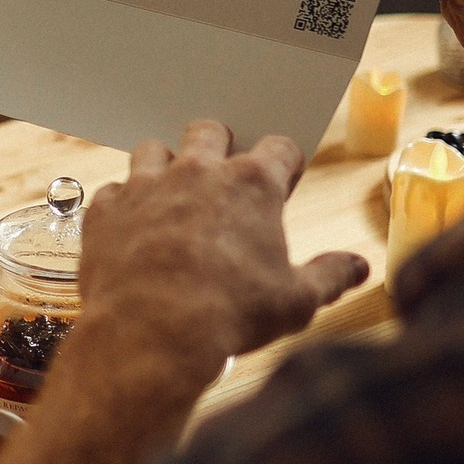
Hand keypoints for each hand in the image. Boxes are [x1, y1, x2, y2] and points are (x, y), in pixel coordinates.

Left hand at [77, 120, 368, 382]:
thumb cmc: (230, 315)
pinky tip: (132, 228)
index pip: (279, 148)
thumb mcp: (296, 302)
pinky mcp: (106, 209)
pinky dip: (124, 205)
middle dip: (219, 145)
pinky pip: (113, 190)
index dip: (284, 164)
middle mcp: (197, 172)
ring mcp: (146, 186)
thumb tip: (357, 266)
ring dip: (165, 166)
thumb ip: (330, 276)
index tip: (283, 182)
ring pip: (154, 150)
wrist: (151, 333)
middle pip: (210, 130)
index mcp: (252, 184)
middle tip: (223, 176)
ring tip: (172, 196)